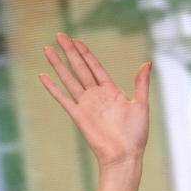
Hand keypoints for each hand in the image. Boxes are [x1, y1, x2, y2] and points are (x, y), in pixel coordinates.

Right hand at [40, 33, 151, 167]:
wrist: (125, 155)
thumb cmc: (136, 134)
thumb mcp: (141, 105)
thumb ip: (141, 83)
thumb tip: (147, 63)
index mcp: (112, 92)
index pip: (95, 67)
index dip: (86, 53)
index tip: (77, 40)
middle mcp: (97, 96)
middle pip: (80, 68)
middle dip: (70, 52)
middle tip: (60, 35)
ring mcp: (86, 105)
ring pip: (69, 79)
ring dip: (58, 64)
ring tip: (48, 49)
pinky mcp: (78, 116)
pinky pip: (63, 99)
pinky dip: (53, 88)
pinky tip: (43, 76)